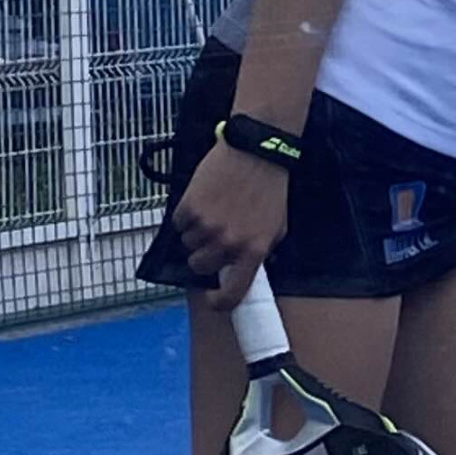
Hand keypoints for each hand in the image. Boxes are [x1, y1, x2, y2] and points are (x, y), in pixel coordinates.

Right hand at [171, 140, 291, 310]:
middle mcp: (229, 243)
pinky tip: (202, 199)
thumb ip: (262, 251)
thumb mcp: (277, 226)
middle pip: (200, 266)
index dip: (220, 302)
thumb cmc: (269, 189)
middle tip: (212, 237)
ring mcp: (207, 226)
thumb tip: (244, 269)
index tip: (212, 300)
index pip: (234, 292)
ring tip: (212, 210)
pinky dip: (185, 215)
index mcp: (254, 251)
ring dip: (195, 232)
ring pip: (188, 244)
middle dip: (203, 254)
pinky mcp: (190, 207)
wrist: (255, 151)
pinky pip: (178, 223)